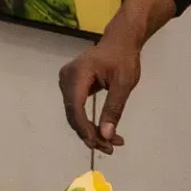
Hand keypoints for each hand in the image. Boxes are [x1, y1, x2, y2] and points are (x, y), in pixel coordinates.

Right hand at [59, 22, 143, 152]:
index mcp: (78, 73)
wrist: (119, 42)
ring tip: (111, 142)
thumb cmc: (124, 59)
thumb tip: (106, 135)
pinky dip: (88, 122)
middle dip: (90, 133)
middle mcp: (67, 77)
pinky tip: (103, 132)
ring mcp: (66, 82)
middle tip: (111, 148)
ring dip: (90, 131)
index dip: (85, 128)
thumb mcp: (124, 83)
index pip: (76, 106)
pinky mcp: (70, 86)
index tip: (100, 144)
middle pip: (73, 113)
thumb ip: (114, 108)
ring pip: (74, 114)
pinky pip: (76, 109)